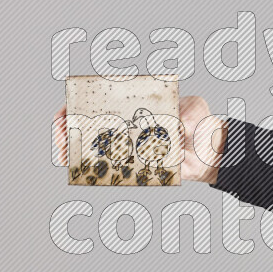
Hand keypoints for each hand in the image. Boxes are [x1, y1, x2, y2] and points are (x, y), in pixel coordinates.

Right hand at [54, 96, 225, 183]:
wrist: (212, 153)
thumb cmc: (202, 123)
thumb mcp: (197, 110)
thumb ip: (189, 114)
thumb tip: (177, 126)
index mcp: (137, 104)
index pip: (102, 98)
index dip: (79, 103)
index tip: (67, 110)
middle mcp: (129, 124)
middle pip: (91, 123)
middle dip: (68, 127)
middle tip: (60, 134)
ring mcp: (130, 146)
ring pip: (95, 146)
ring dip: (75, 150)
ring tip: (64, 154)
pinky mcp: (136, 167)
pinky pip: (111, 168)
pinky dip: (95, 170)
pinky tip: (83, 172)